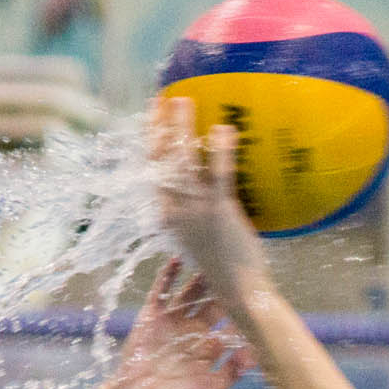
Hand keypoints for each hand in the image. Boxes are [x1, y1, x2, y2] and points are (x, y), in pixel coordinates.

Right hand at [109, 257, 252, 388]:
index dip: (241, 309)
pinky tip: (177, 260)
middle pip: (213, 301)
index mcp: (208, 345)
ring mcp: (172, 320)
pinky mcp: (152, 316)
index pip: (230, 321)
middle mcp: (193, 329)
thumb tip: (256, 355)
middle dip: (224, 287)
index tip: (256, 294)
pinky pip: (161, 291)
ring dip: (200, 276)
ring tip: (211, 259)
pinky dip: (168, 275)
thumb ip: (232, 373)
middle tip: (237, 270)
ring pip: (190, 292)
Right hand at [148, 96, 268, 300]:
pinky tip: (224, 129)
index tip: (153, 118)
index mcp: (167, 216)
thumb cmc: (224, 265)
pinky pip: (219, 175)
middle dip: (158, 127)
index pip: (153, 172)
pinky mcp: (220, 211)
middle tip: (162, 99)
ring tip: (183, 100)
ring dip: (181, 128)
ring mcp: (196, 210)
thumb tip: (207, 184)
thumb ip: (196, 211)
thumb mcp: (200, 235)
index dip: (151, 143)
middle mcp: (175, 210)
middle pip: (160, 161)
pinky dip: (221, 151)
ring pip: (182, 162)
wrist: (238, 290)